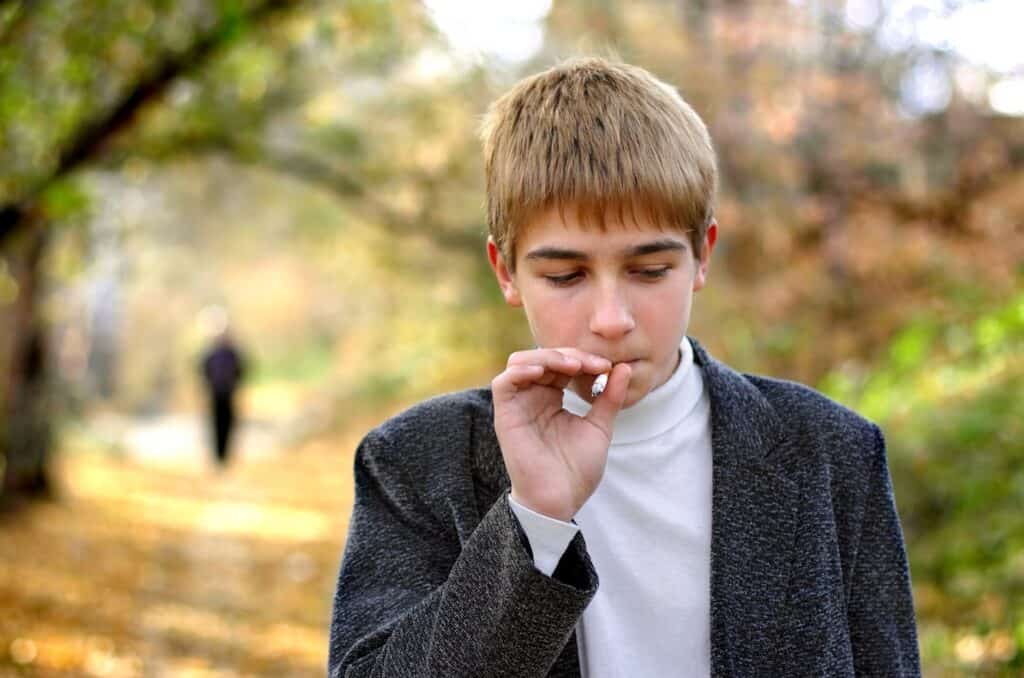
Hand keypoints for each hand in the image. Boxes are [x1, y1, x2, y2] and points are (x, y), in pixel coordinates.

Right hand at [491, 348, 631, 521]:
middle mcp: (533, 397)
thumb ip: (609, 397)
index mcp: (552, 397)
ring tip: (574, 366)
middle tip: (595, 364)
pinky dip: (521, 370)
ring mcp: (518, 404)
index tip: (609, 367)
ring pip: (522, 361)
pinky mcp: (505, 415)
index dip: (585, 359)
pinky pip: (503, 382)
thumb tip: (624, 367)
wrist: (560, 500)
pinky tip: (543, 372)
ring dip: (548, 357)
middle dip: (571, 355)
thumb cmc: (577, 471)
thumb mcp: (599, 428)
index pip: (564, 364)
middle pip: (544, 357)